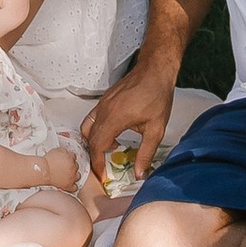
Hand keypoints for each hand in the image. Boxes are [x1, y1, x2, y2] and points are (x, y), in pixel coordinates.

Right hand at [45, 144, 81, 190]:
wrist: (42, 171)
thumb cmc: (47, 162)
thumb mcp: (55, 151)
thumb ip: (63, 151)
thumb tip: (65, 152)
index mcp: (70, 158)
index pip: (74, 156)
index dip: (69, 158)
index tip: (66, 159)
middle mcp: (73, 167)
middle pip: (76, 166)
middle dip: (71, 166)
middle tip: (65, 167)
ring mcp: (71, 177)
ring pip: (78, 176)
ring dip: (74, 175)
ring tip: (68, 175)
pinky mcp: (68, 186)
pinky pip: (75, 187)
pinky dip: (73, 186)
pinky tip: (69, 184)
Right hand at [83, 63, 174, 182]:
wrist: (155, 69)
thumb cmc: (157, 96)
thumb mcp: (156, 129)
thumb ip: (146, 153)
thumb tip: (140, 175)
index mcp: (114, 118)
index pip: (97, 146)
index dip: (97, 164)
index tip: (102, 176)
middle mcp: (104, 110)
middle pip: (90, 138)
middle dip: (94, 156)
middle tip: (103, 170)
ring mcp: (103, 103)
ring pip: (88, 127)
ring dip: (94, 142)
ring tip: (109, 152)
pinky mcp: (105, 99)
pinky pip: (93, 118)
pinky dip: (97, 130)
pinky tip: (113, 135)